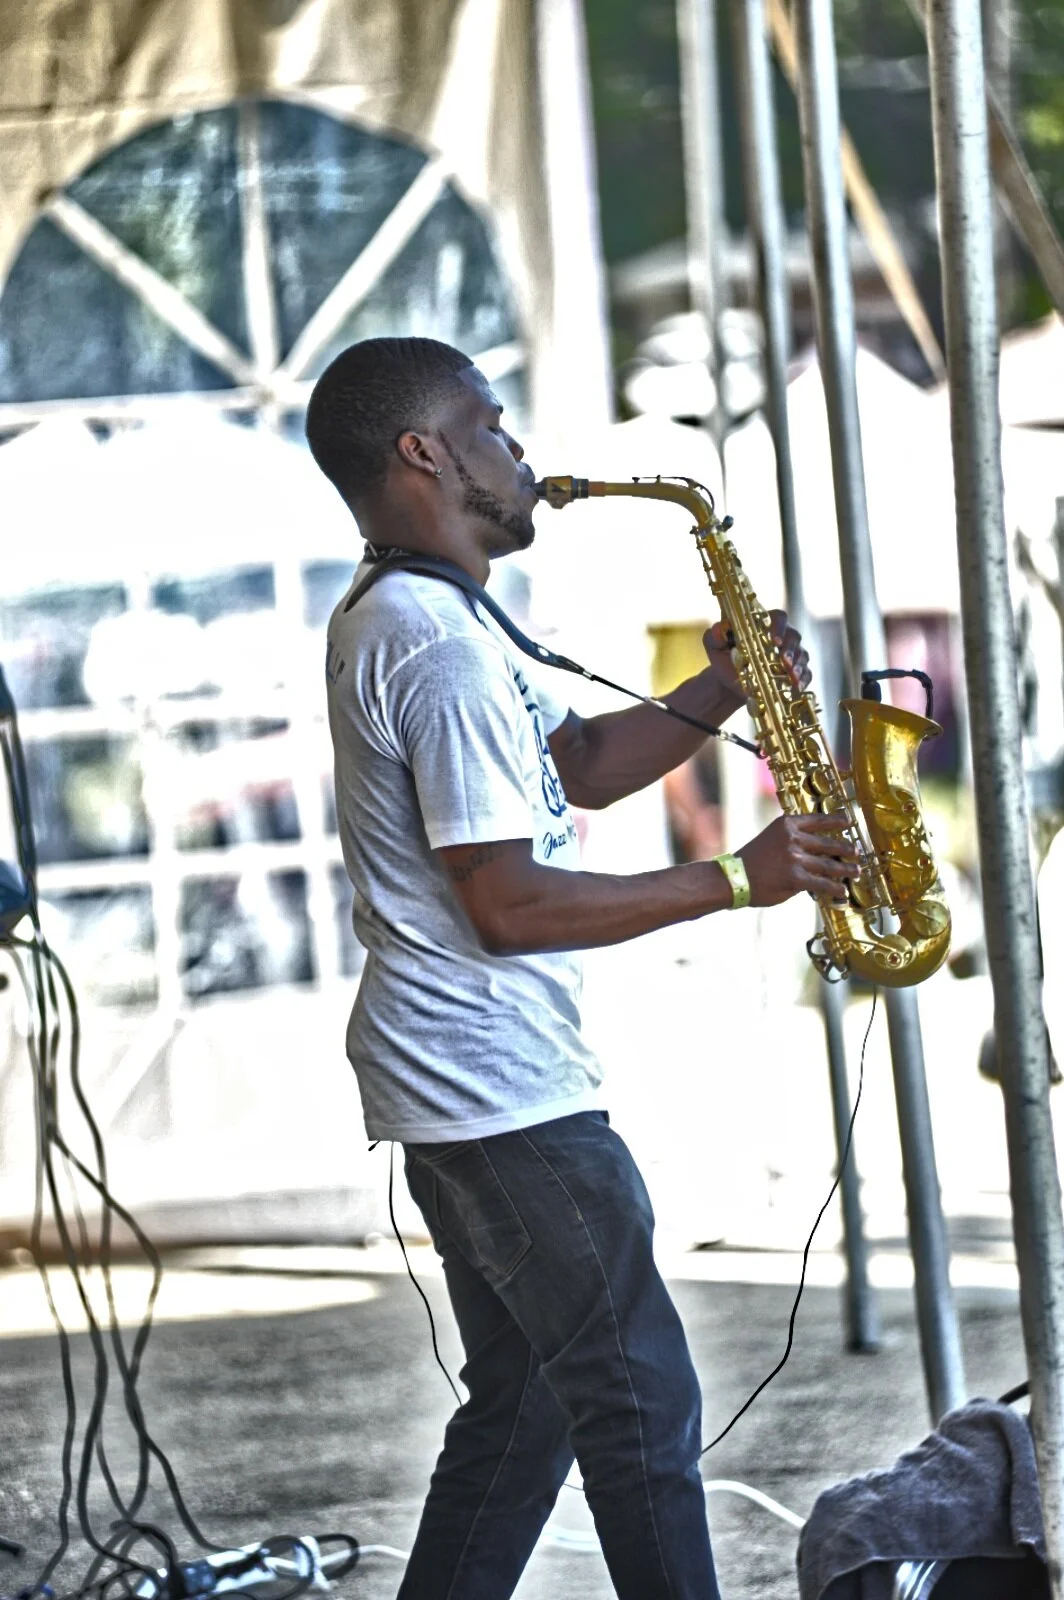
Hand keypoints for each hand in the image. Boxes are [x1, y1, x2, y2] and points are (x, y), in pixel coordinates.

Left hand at [703, 609, 810, 697]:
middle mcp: (782, 637)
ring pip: (801, 655)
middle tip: (784, 661)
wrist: (729, 683)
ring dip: (798, 665)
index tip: (775, 639)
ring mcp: (790, 655)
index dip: (779, 626)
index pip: (778, 617)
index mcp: (764, 625)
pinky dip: (804, 679)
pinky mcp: (794, 672)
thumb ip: (714, 636)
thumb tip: (718, 629)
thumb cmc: (724, 658)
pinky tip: (799, 686)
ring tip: (792, 676)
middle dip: (791, 649)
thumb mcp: (715, 647)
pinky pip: (805, 673)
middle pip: (794, 636)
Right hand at [736, 814, 859, 907]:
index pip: (817, 820)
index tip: (848, 821)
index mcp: (786, 825)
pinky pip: (822, 884)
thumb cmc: (750, 861)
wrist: (733, 878)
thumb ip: (793, 844)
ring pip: (828, 865)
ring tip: (856, 871)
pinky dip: (834, 889)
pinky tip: (841, 891)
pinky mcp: (796, 878)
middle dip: (845, 849)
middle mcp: (793, 838)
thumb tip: (815, 857)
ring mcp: (795, 858)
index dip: (836, 821)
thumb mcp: (771, 839)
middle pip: (827, 843)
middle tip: (856, 852)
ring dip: (845, 870)